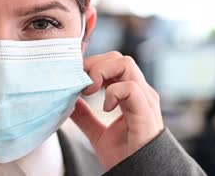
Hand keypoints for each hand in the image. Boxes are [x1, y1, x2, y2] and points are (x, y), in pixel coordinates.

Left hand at [70, 51, 164, 170]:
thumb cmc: (125, 156)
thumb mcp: (98, 133)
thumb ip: (85, 116)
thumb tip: (69, 101)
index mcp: (131, 94)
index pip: (113, 62)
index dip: (93, 65)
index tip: (77, 79)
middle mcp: (140, 92)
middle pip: (118, 58)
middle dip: (94, 65)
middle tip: (81, 84)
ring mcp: (145, 99)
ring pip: (126, 63)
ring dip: (101, 73)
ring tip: (90, 92)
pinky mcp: (145, 111)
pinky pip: (130, 87)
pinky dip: (113, 92)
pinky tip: (106, 107)